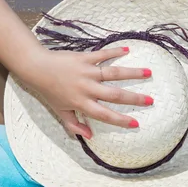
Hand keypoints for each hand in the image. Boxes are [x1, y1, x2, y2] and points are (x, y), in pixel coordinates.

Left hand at [20, 46, 152, 138]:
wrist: (37, 68)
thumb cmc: (49, 91)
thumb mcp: (60, 111)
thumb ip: (74, 125)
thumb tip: (89, 136)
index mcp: (81, 103)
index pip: (105, 115)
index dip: (120, 120)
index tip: (136, 124)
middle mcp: (87, 88)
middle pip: (115, 94)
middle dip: (134, 98)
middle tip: (151, 100)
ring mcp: (87, 71)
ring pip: (113, 73)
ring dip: (132, 73)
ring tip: (148, 72)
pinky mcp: (84, 57)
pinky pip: (102, 54)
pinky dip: (115, 51)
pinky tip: (127, 50)